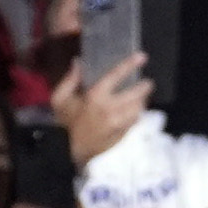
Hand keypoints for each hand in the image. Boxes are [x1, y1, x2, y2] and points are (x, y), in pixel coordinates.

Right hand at [52, 51, 152, 165]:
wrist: (66, 150)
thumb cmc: (63, 121)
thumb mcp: (60, 98)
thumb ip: (70, 79)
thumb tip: (79, 62)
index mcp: (95, 96)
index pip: (116, 76)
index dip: (130, 64)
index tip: (142, 57)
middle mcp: (110, 109)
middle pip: (136, 95)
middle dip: (145, 87)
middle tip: (148, 83)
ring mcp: (117, 124)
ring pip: (138, 109)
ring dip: (142, 102)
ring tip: (142, 97)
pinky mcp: (120, 135)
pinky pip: (134, 122)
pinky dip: (137, 115)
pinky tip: (134, 112)